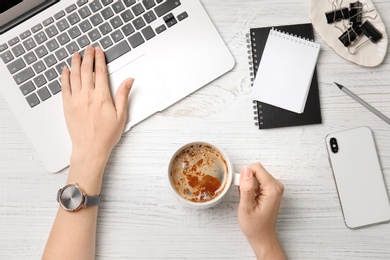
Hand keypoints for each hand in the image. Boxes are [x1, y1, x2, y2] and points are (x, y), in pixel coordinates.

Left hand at [61, 45, 132, 160]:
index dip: (99, 59)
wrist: (90, 148)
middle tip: (88, 48)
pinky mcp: (67, 106)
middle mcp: (87, 95)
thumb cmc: (106, 135)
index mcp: (102, 96)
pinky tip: (65, 70)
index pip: (100, 72)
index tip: (99, 51)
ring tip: (76, 54)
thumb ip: (123, 95)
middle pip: (86, 70)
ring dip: (75, 62)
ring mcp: (75, 100)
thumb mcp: (121, 115)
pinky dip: (64, 76)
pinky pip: (64, 86)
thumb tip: (129, 80)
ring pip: (74, 75)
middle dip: (87, 56)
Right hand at [238, 163, 284, 259]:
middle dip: (247, 180)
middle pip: (257, 170)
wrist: (262, 237)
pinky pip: (258, 180)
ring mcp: (275, 187)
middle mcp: (276, 186)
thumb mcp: (246, 207)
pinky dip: (251, 188)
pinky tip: (251, 199)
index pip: (256, 168)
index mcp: (272, 189)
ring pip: (256, 175)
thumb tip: (245, 170)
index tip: (242, 189)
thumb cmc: (255, 226)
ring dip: (248, 185)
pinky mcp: (272, 190)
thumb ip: (246, 187)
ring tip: (249, 199)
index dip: (245, 176)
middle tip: (245, 197)